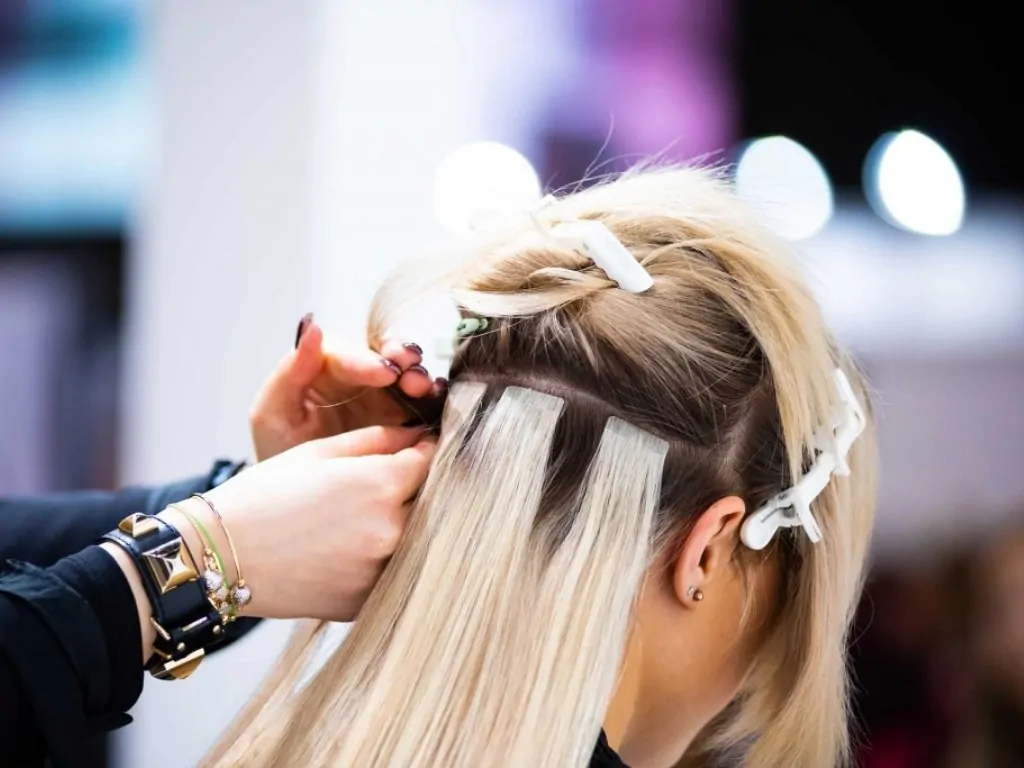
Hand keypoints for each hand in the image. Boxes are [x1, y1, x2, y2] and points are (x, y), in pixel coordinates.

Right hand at [163, 425, 435, 621]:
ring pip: (420, 541)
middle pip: (434, 502)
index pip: (432, 460)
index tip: (419, 450)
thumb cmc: (265, 495)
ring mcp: (381, 571)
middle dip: (421, 490)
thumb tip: (419, 435)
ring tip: (368, 519)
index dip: (426, 451)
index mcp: (380, 484)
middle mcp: (390, 529)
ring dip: (409, 527)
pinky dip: (387, 561)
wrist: (219, 556)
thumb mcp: (320, 451)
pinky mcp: (368, 602)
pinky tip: (355, 551)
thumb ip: (379, 440)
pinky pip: (396, 575)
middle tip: (396, 485)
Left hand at [249, 314, 445, 460]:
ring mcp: (384, 400)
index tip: (384, 373)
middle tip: (411, 376)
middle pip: (386, 358)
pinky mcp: (404, 423)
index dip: (368, 361)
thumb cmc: (279, 455)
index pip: (349, 355)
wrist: (296, 504)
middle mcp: (359, 379)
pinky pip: (423, 407)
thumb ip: (289, 373)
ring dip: (420, 379)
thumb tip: (314, 327)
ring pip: (408, 378)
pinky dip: (434, 403)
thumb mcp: (272, 415)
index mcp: (325, 370)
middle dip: (402, 361)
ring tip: (425, 389)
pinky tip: (439, 406)